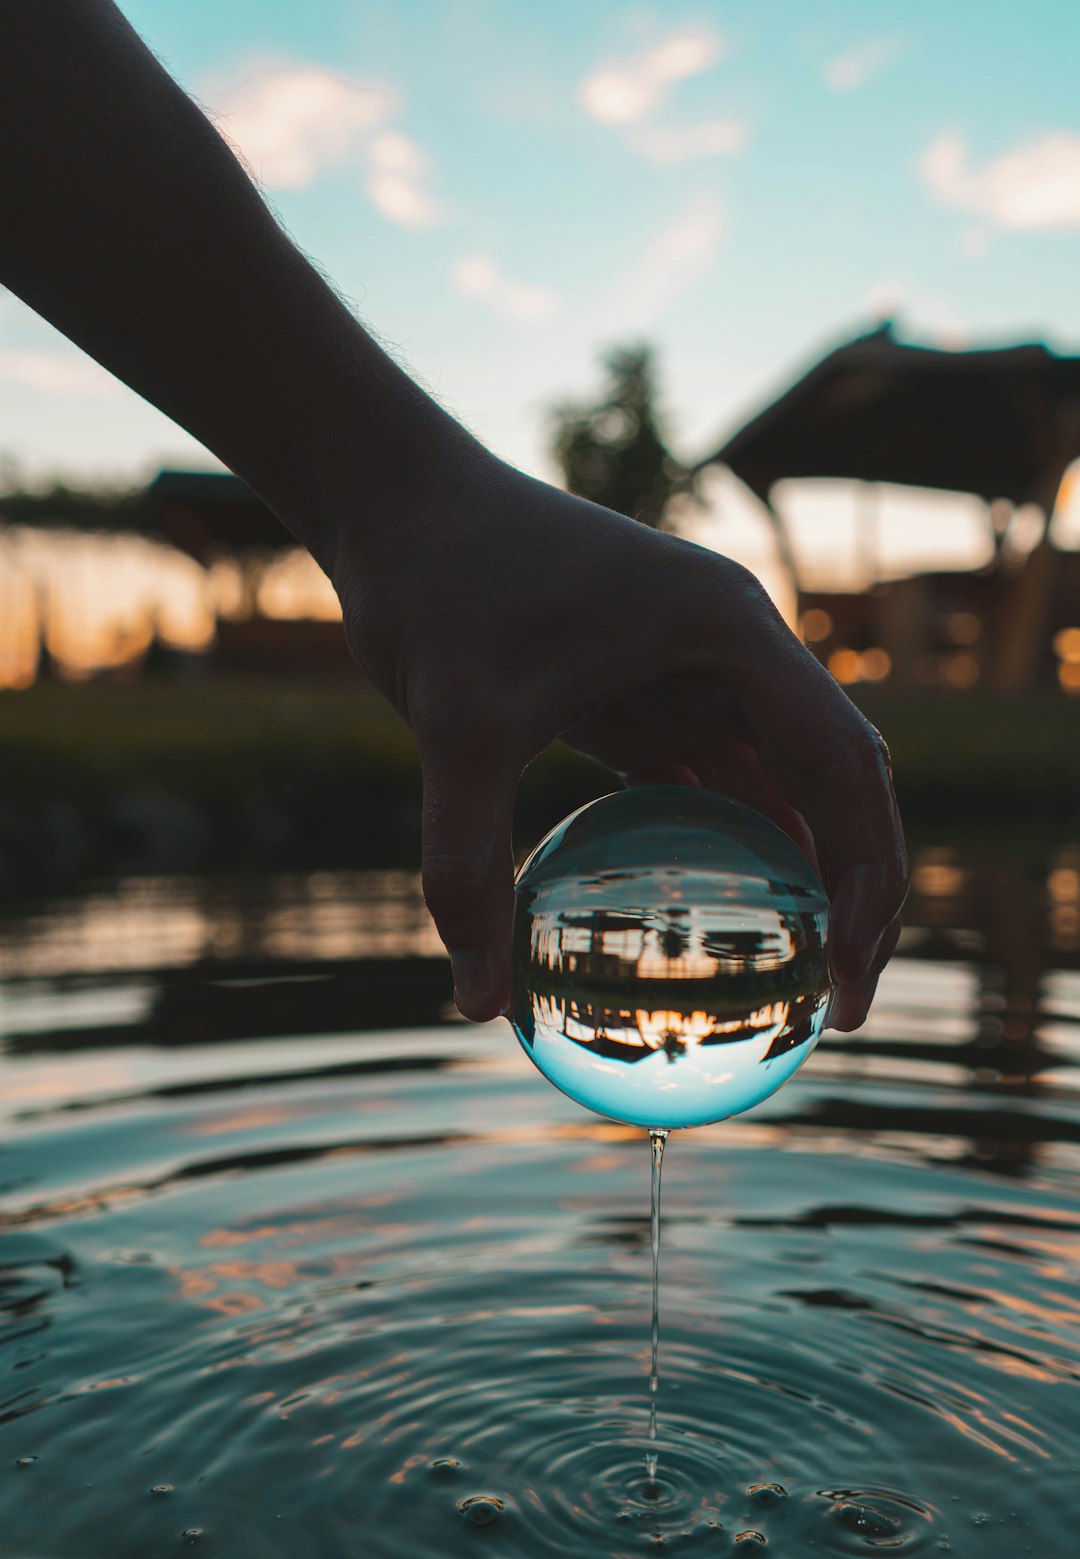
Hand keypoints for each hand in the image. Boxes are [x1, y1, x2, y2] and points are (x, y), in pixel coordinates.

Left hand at [335, 454, 906, 1029]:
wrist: (392, 499)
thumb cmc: (437, 582)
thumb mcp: (456, 726)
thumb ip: (469, 863)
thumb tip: (477, 1007)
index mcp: (731, 630)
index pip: (844, 763)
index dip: (867, 873)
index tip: (848, 974)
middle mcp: (732, 645)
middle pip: (833, 776)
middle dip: (851, 886)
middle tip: (837, 1001)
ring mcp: (691, 665)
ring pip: (775, 778)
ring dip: (791, 868)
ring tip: (791, 974)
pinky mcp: (642, 685)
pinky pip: (707, 772)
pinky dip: (721, 840)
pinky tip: (711, 911)